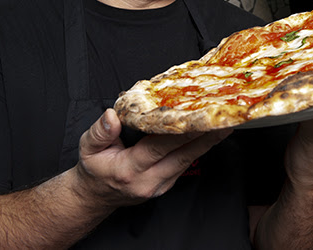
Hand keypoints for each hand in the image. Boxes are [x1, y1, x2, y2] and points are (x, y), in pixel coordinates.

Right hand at [74, 108, 230, 209]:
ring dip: (207, 142)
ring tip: (224, 124)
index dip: (181, 132)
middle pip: (183, 155)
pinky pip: (186, 163)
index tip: (198, 118)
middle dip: (206, 137)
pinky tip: (209, 133)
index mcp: (129, 169)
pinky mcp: (168, 183)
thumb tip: (112, 116)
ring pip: (189, 160)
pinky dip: (199, 147)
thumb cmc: (95, 168)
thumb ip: (99, 131)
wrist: (96, 196)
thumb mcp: (88, 147)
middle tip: (224, 120)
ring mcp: (161, 185)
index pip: (159, 147)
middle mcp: (149, 180)